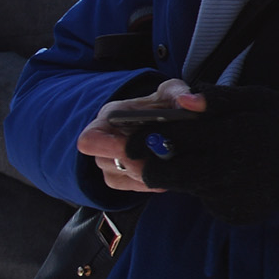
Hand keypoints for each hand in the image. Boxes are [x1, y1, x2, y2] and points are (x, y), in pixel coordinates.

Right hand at [79, 80, 194, 195]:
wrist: (170, 121)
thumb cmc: (164, 104)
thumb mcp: (173, 92)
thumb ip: (181, 94)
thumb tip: (188, 102)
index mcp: (110, 117)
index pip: (90, 139)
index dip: (108, 146)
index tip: (131, 147)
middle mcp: (105, 141)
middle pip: (106, 162)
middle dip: (136, 162)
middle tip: (162, 157)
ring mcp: (110, 162)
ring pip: (122, 176)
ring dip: (147, 171)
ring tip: (169, 160)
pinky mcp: (122, 178)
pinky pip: (133, 186)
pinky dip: (153, 181)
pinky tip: (167, 170)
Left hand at [127, 83, 278, 226]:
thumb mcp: (253, 98)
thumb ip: (214, 100)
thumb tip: (180, 101)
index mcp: (231, 136)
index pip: (165, 139)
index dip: (138, 137)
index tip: (127, 134)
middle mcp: (228, 171)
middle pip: (161, 174)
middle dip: (149, 162)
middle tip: (152, 152)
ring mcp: (231, 198)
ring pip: (183, 187)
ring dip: (184, 173)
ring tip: (210, 157)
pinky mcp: (235, 215)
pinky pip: (206, 200)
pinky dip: (208, 188)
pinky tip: (230, 176)